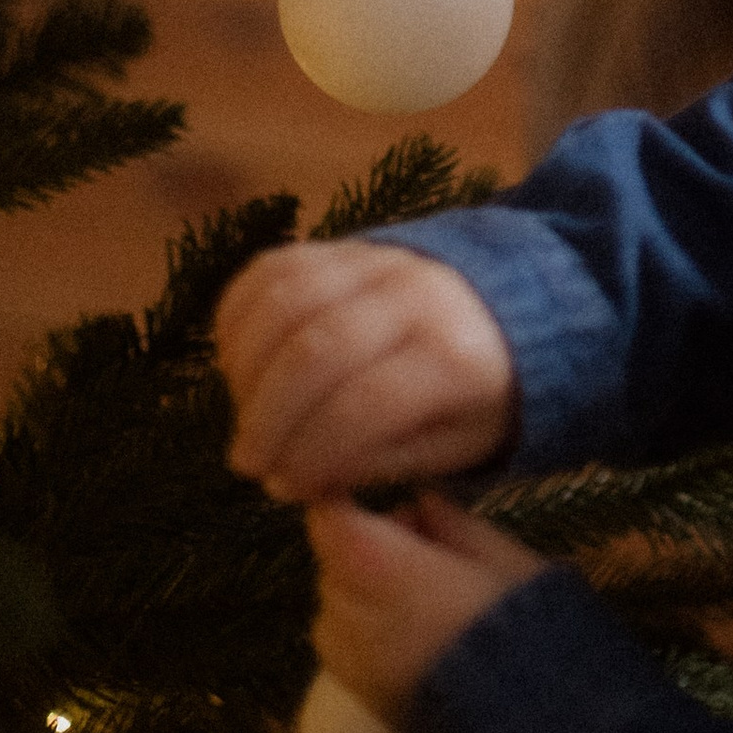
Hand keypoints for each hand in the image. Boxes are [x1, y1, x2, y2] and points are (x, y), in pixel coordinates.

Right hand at [218, 242, 516, 503]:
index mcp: (454, 355)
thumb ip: (372, 463)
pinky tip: (238, 367)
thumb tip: (291, 479)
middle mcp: (414, 294)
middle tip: (250, 462)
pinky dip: (239, 319)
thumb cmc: (469, 395)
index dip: (312, 451)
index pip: (366, 404)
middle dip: (269, 418)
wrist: (494, 308)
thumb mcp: (447, 446)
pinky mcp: (340, 245)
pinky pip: (270, 269)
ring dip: (247, 370)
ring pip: (284, 302)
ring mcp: (374, 259)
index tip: (285, 488)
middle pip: (316, 351)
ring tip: (245, 416)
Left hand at [309, 490, 545, 725]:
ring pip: (334, 600)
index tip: (376, 490)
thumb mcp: (500, 555)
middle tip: (424, 544)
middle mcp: (345, 608)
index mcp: (376, 564)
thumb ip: (450, 520)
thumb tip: (420, 500)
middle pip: (332, 556)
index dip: (346, 496)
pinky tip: (410, 634)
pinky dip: (363, 627)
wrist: (518, 727)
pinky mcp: (356, 693)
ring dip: (362, 588)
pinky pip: (341, 641)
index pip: (327, 515)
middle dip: (367, 543)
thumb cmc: (515, 628)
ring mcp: (345, 656)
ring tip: (420, 596)